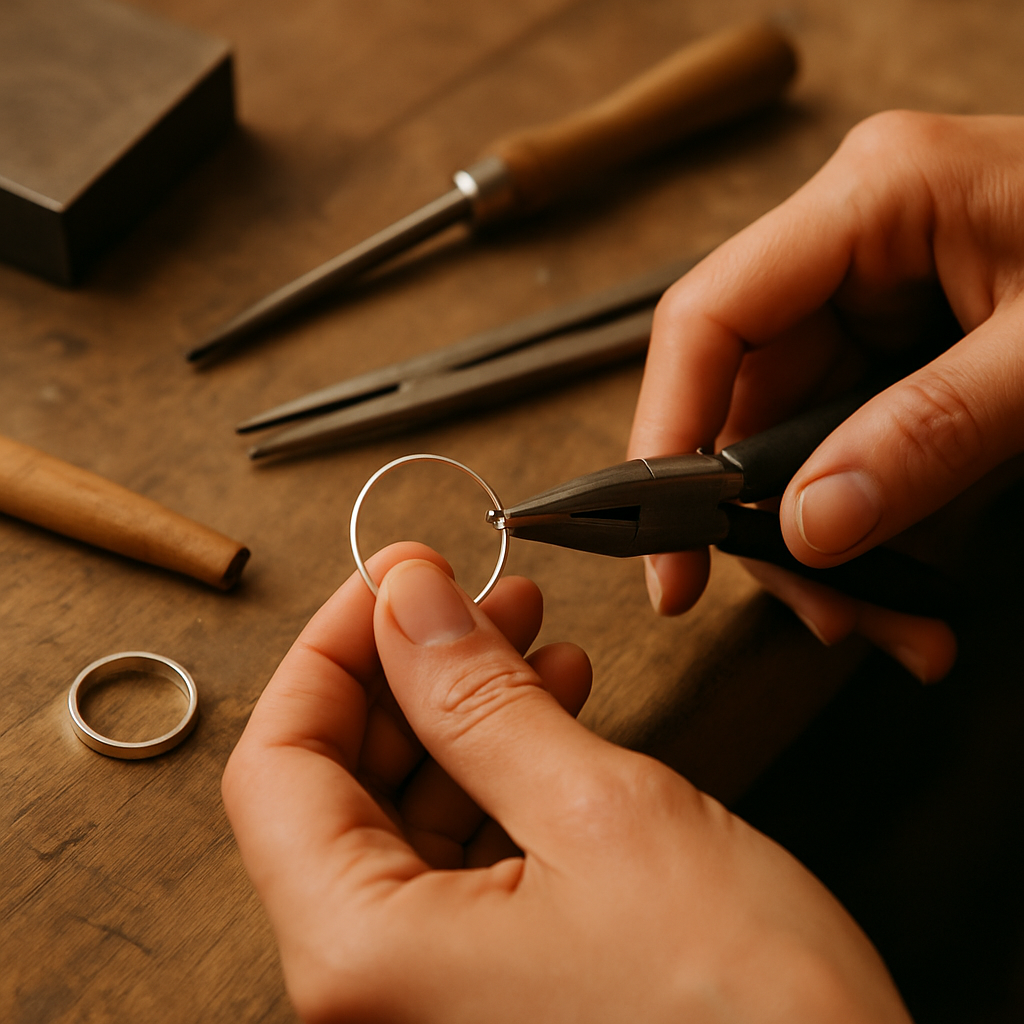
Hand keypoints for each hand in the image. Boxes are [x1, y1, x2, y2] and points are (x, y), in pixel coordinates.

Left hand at [223, 542, 910, 1022]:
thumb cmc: (744, 1020)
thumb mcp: (602, 816)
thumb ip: (482, 701)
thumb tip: (409, 602)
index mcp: (365, 954)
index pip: (277, 764)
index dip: (332, 650)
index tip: (391, 580)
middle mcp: (377, 989)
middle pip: (338, 784)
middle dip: (408, 670)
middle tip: (468, 597)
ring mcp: (434, 992)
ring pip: (406, 812)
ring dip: (461, 711)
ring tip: (525, 636)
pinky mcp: (493, 987)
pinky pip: (463, 854)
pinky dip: (500, 770)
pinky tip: (552, 710)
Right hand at [629, 111, 1023, 681]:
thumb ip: (932, 435)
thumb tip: (808, 529)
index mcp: (872, 201)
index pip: (709, 319)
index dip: (667, 435)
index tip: (668, 548)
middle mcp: (852, 253)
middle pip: (752, 406)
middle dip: (782, 528)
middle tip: (831, 617)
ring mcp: (878, 306)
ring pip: (800, 449)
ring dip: (842, 551)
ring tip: (902, 628)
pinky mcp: (908, 355)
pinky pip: (859, 454)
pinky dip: (885, 532)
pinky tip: (920, 592)